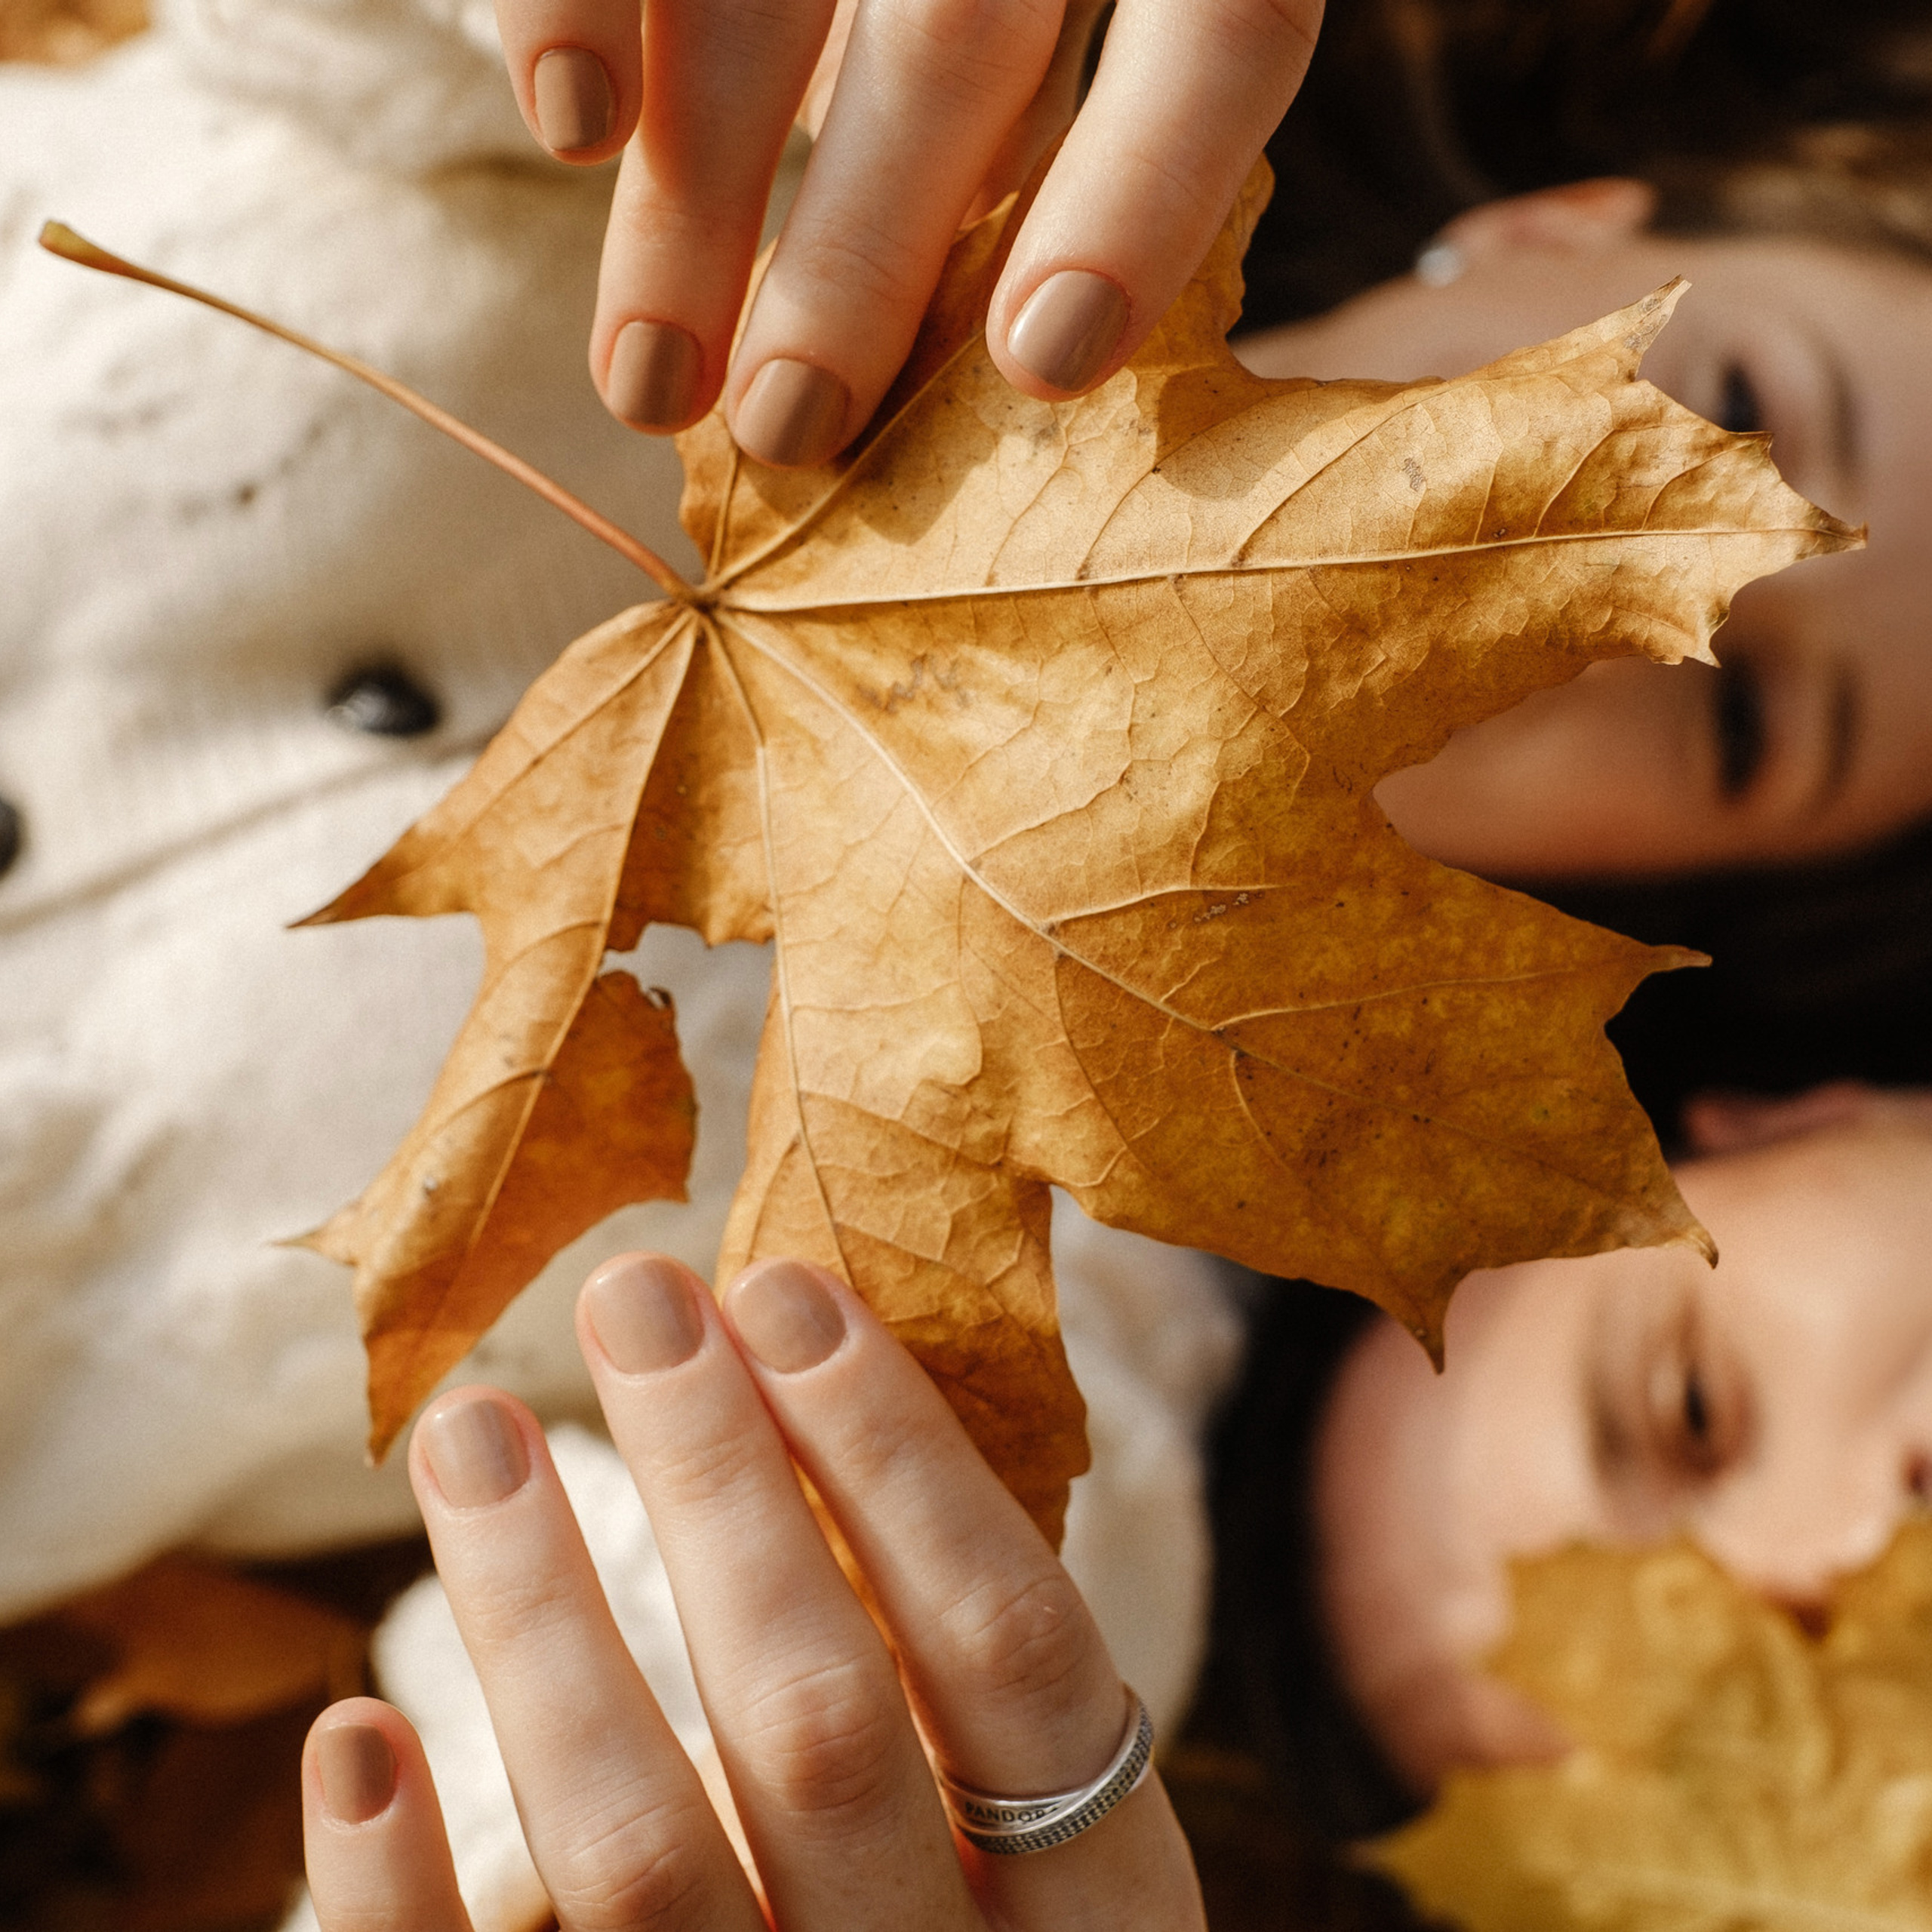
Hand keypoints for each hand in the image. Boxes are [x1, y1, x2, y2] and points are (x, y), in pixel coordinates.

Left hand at [301, 1253, 1206, 1930]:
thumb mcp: (1038, 1844)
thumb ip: (960, 1680)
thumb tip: (820, 1388)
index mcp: (1100, 1909)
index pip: (1013, 1647)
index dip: (901, 1454)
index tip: (786, 1293)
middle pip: (822, 1722)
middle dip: (721, 1481)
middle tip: (633, 1294)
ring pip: (638, 1856)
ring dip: (541, 1618)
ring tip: (472, 1431)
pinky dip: (407, 1891)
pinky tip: (358, 1731)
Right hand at [493, 0, 1321, 465]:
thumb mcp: (1093, 28)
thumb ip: (1076, 141)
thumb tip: (1014, 364)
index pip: (1216, 29)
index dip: (1144, 192)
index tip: (1045, 364)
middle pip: (957, 33)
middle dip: (864, 252)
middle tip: (790, 430)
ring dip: (700, 192)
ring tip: (652, 388)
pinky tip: (571, 131)